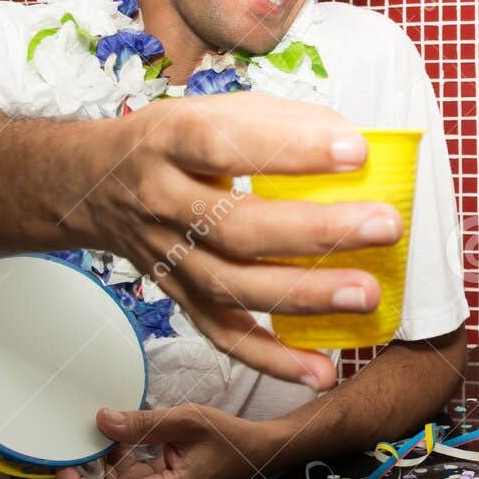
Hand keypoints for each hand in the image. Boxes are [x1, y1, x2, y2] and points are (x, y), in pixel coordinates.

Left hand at [52, 404, 277, 478]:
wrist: (258, 450)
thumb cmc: (229, 438)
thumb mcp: (187, 422)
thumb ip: (144, 424)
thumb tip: (102, 420)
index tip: (61, 463)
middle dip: (83, 474)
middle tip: (72, 442)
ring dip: (101, 465)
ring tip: (96, 434)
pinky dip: (118, 460)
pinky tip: (120, 437)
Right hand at [81, 92, 405, 388]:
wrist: (93, 184)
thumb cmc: (173, 142)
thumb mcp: (214, 108)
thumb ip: (281, 120)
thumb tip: (353, 144)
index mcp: (171, 141)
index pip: (226, 145)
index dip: (291, 150)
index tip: (356, 153)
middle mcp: (162, 202)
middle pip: (237, 227)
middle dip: (316, 231)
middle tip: (385, 225)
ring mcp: (169, 258)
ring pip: (233, 287)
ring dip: (305, 295)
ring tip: (367, 294)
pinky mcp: (179, 297)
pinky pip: (223, 335)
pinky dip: (273, 359)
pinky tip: (321, 369)